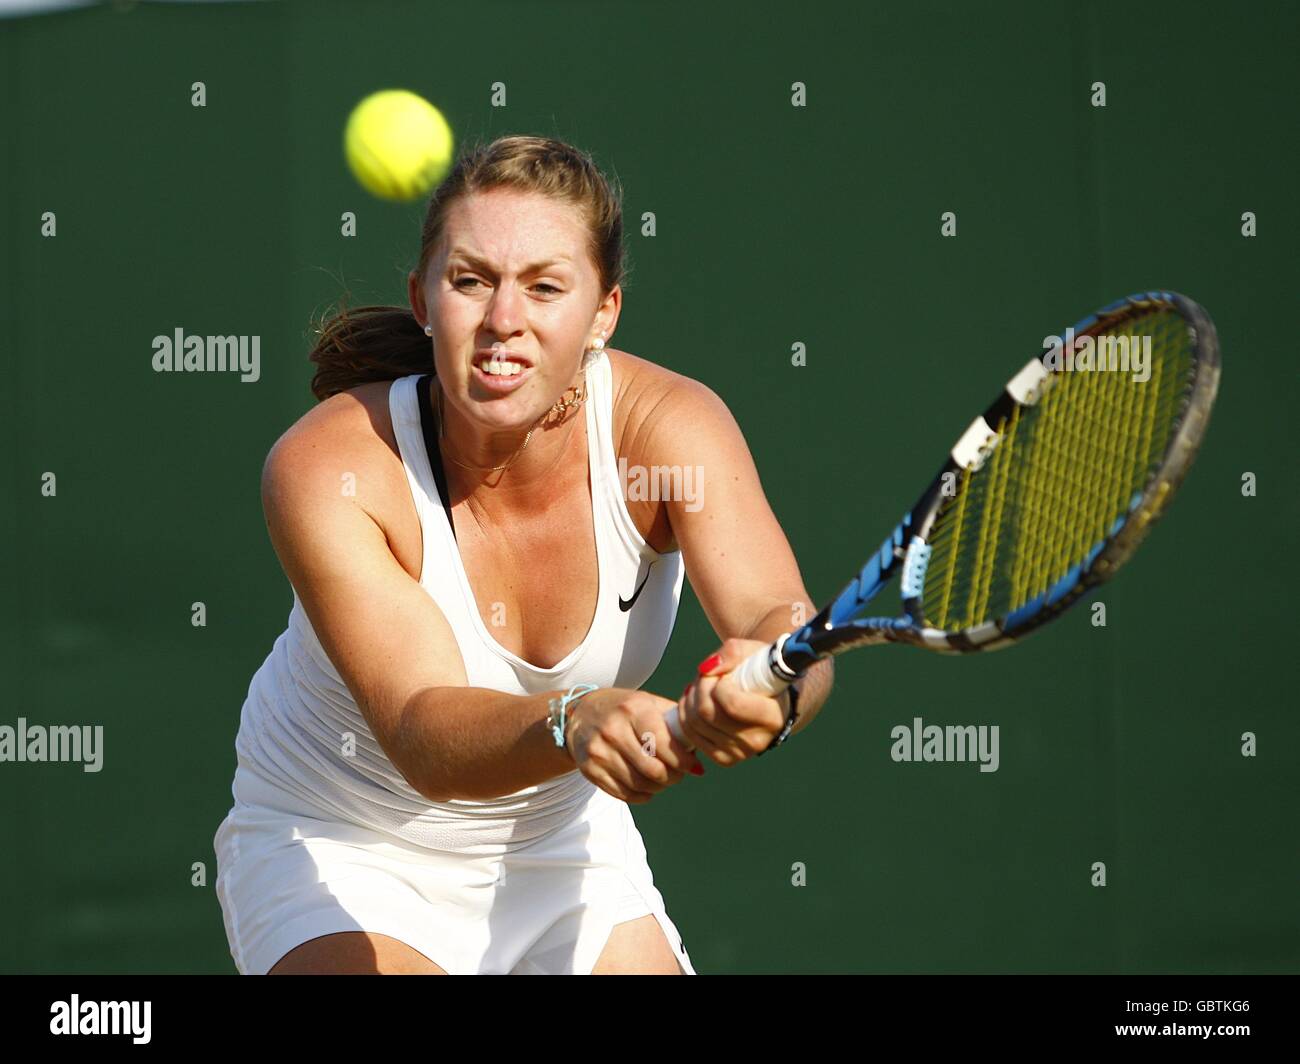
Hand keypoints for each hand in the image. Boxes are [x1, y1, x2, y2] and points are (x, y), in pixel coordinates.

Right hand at [566, 687, 704, 803]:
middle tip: (679, 775)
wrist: (580, 714)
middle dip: (673, 777)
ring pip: (639, 784)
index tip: (693, 766)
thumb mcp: (647, 703)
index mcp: (633, 709)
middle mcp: (613, 729)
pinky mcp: (589, 769)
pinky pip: (623, 793)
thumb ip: (674, 721)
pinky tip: (647, 788)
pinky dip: (641, 796)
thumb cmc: (624, 709)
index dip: (683, 761)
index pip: (663, 744)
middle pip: (653, 769)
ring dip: (658, 788)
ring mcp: (599, 751)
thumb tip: (700, 748)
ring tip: (663, 780)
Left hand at [676, 638, 789, 766]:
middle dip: (699, 688)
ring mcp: (740, 753)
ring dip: (690, 699)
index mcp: (772, 716)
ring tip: (702, 687)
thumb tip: (705, 669)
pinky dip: (686, 716)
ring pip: (695, 724)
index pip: (731, 704)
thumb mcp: (753, 652)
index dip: (717, 684)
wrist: (772, 699)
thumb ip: (731, 653)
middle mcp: (757, 740)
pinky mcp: (725, 759)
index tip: (724, 675)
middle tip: (706, 677)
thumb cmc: (763, 672)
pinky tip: (697, 703)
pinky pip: (692, 736)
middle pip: (706, 713)